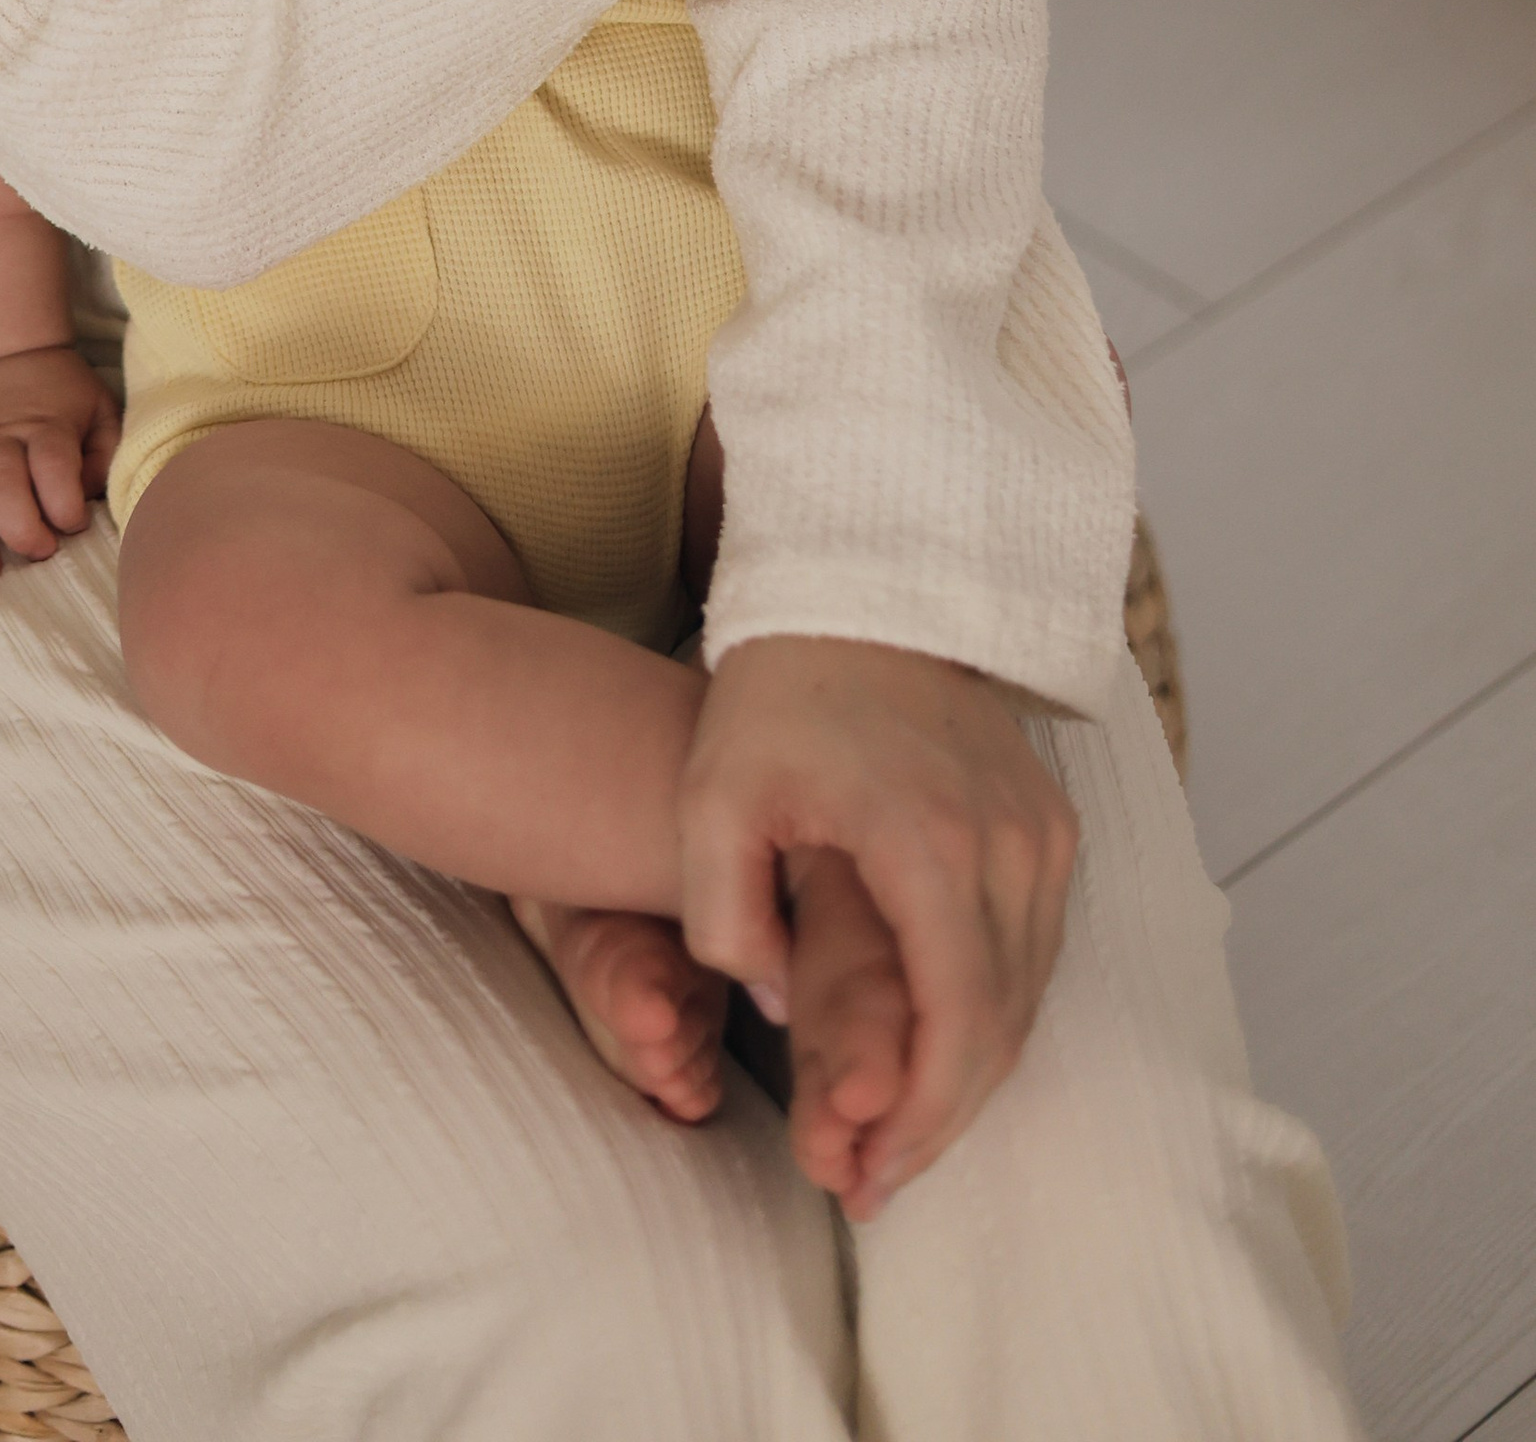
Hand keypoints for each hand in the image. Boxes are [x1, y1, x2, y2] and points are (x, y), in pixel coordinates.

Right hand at [0, 344, 121, 581]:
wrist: (0, 349)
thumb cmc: (60, 393)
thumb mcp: (100, 410)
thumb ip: (106, 454)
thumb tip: (89, 496)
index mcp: (46, 424)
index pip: (54, 467)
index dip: (67, 507)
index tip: (74, 523)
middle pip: (2, 486)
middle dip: (22, 531)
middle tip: (39, 551)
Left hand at [675, 635, 1077, 1219]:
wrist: (859, 582)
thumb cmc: (776, 686)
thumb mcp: (712, 795)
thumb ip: (728, 916)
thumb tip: (782, 1008)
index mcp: (931, 844)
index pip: (956, 1028)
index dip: (919, 1122)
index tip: (866, 1176)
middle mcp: (1013, 846)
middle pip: (1001, 1031)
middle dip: (941, 1121)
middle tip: (875, 1180)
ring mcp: (1043, 832)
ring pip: (1027, 999)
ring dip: (970, 1077)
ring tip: (896, 1133)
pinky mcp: (1048, 822)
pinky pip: (1032, 951)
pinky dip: (989, 1015)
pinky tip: (932, 1050)